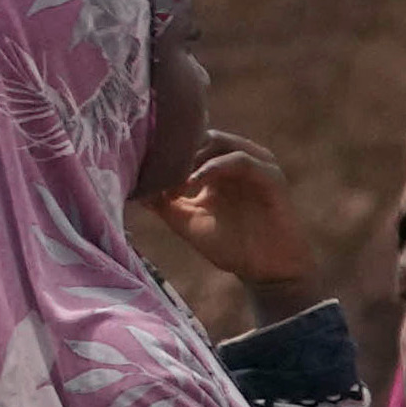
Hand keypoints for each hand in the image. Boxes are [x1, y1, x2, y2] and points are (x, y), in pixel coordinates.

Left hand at [148, 131, 317, 304]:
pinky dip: (214, 166)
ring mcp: (256, 164)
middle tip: (157, 176)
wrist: (267, 271)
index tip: (144, 173)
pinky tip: (193, 182)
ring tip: (173, 181)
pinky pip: (241, 160)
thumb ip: (163, 203)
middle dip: (176, 153)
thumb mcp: (187, 221)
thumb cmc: (230, 245)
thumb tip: (134, 187)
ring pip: (218, 141)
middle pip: (200, 135)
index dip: (165, 153)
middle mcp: (237, 159)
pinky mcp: (271, 175)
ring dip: (191, 157)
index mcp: (218, 166)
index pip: (189, 141)